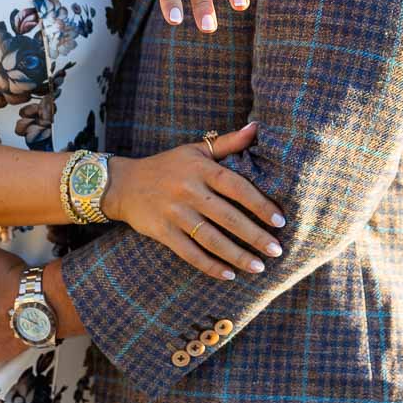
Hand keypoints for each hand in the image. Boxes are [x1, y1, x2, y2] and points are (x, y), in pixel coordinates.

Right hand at [104, 123, 285, 280]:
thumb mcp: (195, 149)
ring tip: (259, 267)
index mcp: (200, 168)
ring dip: (237, 256)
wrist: (123, 183)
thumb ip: (227, 142)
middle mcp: (188, 190)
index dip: (260, 204)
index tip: (280, 221)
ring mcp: (174, 212)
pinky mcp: (162, 231)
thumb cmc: (167, 165)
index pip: (237, 187)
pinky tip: (229, 275)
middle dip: (255, 236)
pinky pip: (190, 253)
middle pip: (228, 217)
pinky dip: (210, 266)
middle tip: (277, 251)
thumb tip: (257, 128)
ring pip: (211, 239)